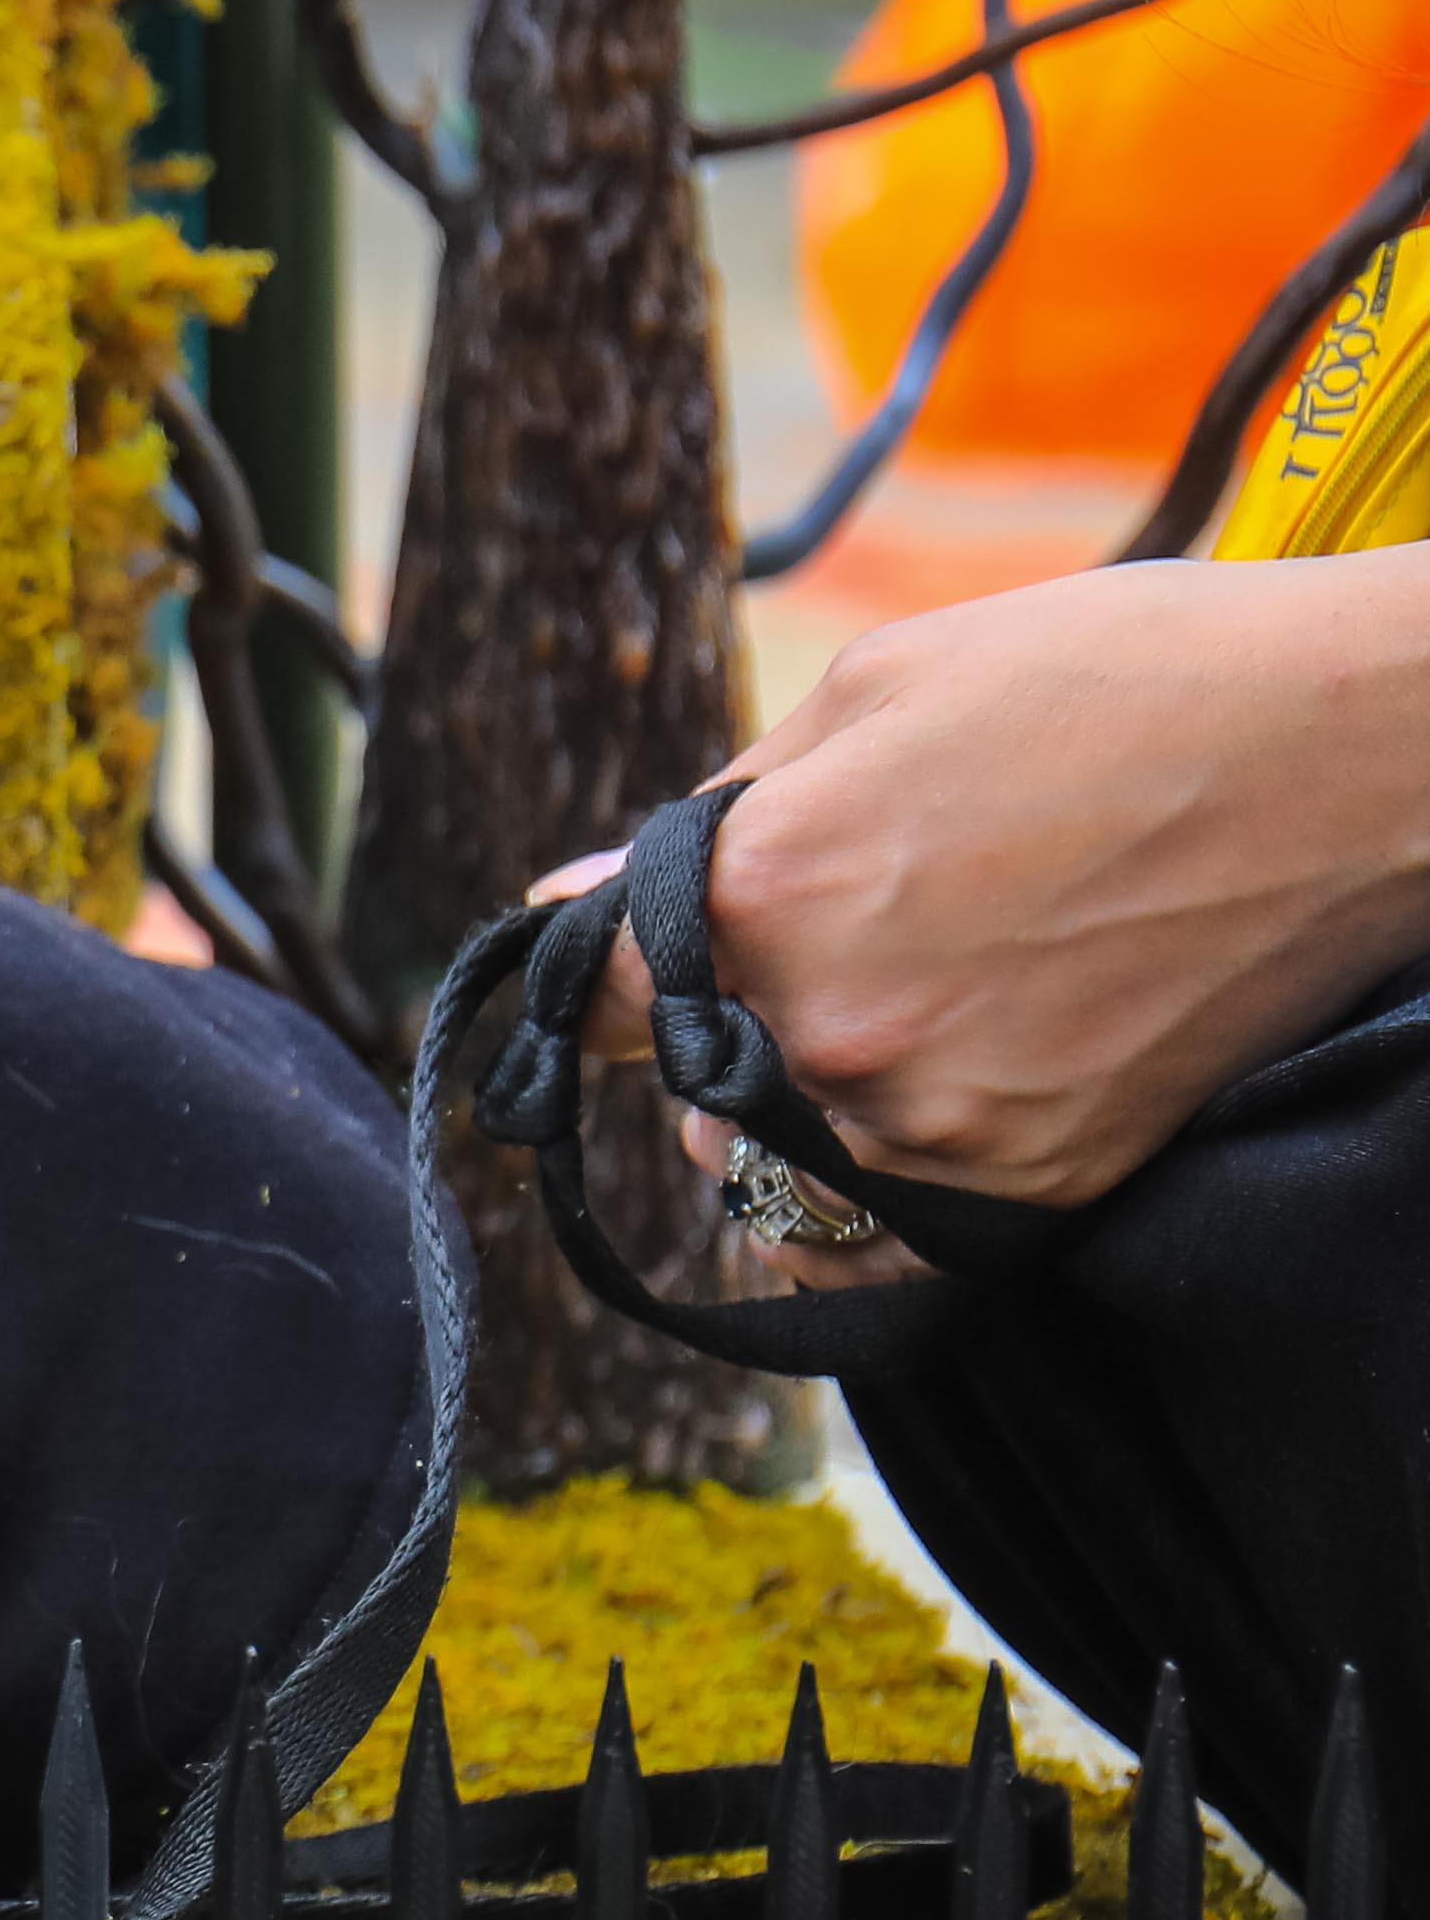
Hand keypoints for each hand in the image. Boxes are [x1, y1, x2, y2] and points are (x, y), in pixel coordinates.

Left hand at [545, 546, 1429, 1252]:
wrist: (1358, 756)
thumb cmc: (1119, 682)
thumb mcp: (879, 692)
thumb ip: (718, 814)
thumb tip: (568, 899)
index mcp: (773, 893)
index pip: (597, 994)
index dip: (598, 976)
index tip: (617, 968)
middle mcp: (839, 1034)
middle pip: (685, 1087)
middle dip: (705, 1037)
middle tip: (795, 971)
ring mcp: (943, 1128)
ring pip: (783, 1169)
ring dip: (789, 1116)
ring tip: (888, 1020)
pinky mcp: (1043, 1189)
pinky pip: (891, 1237)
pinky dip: (874, 1194)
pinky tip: (916, 1111)